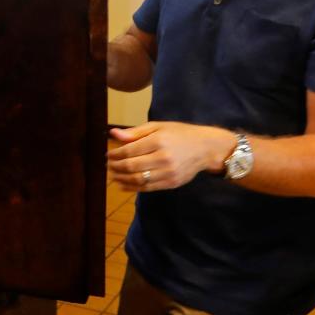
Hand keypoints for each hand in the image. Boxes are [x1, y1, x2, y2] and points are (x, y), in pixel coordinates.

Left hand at [107, 122, 234, 191]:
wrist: (206, 148)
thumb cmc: (180, 134)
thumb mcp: (158, 127)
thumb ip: (135, 132)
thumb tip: (113, 134)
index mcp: (159, 141)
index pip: (129, 151)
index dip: (115, 154)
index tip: (108, 155)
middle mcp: (163, 158)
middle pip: (131, 166)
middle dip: (115, 167)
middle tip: (108, 166)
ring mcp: (168, 173)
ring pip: (138, 179)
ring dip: (121, 179)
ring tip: (113, 176)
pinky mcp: (172, 183)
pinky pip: (148, 188)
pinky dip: (132, 188)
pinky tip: (123, 185)